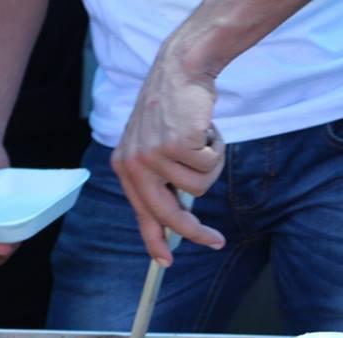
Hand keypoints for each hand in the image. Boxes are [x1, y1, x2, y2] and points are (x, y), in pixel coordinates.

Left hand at [110, 49, 226, 265]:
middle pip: (169, 214)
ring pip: (199, 187)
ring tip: (201, 140)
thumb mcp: (155, 146)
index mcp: (125, 167)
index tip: (166, 262)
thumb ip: (160, 179)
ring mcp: (155, 154)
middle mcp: (135, 164)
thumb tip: (176, 220)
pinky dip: (216, 148)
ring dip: (210, 165)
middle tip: (216, 242)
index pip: (140, 214)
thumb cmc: (173, 110)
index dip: (154, 240)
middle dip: (196, 232)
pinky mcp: (177, 143)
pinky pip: (210, 165)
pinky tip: (206, 129)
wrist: (180, 70)